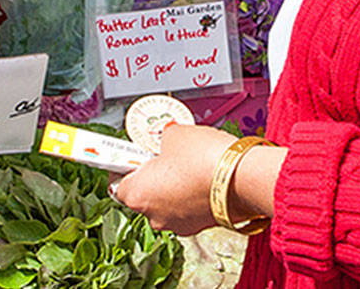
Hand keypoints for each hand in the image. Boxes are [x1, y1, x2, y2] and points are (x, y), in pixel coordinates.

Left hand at [110, 124, 234, 234]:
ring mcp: (179, 224)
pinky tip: (204, 175)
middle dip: (153, 174)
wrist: (242, 179)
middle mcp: (154, 216)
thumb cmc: (203, 159)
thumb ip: (162, 139)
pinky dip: (193, 193)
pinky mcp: (202, 226)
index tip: (132, 154)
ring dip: (175, 185)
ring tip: (189, 162)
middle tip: (164, 154)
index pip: (117, 183)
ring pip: (168, 202)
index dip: (125, 165)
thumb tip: (166, 139)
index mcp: (136, 195)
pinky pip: (190, 207)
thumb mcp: (174, 134)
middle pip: (144, 194)